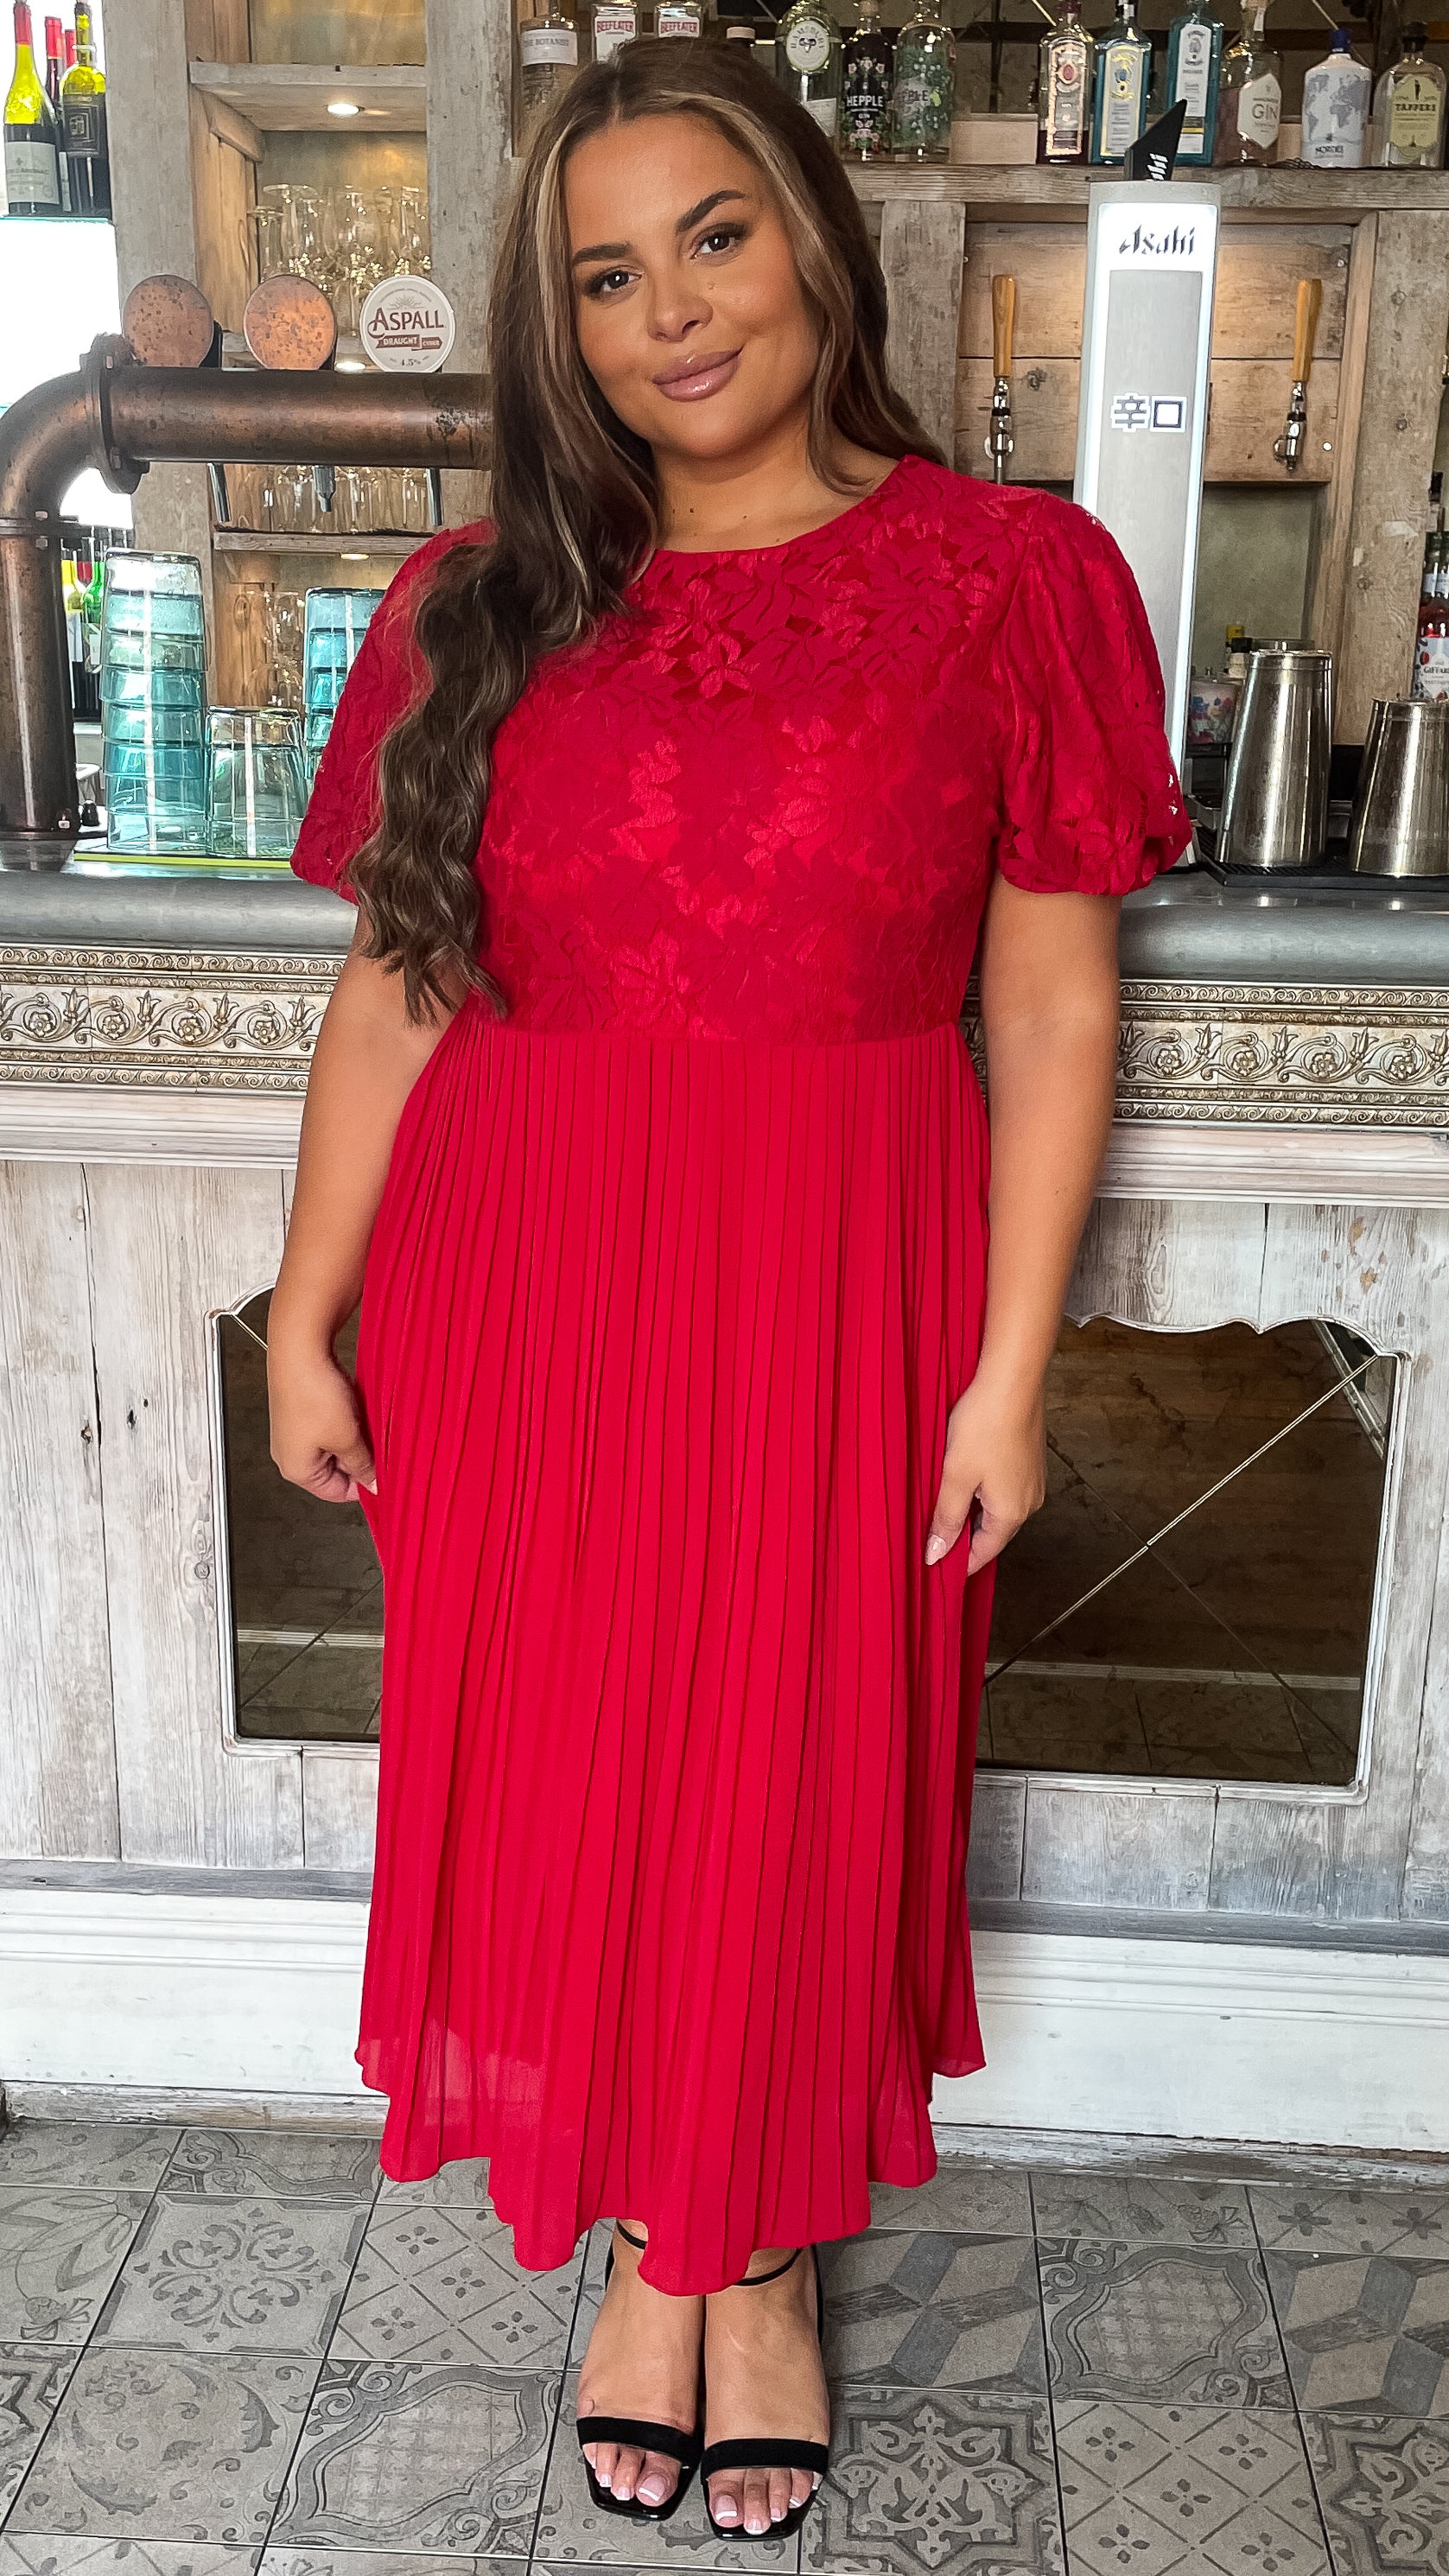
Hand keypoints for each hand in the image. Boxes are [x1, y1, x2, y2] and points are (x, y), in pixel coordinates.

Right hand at [268, 1335, 375, 1504]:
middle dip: (362, 1459)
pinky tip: (359, 1411)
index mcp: (296, 1469)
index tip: (388, 1476)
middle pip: (337, 1470)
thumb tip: (374, 1484)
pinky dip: (349, 1422)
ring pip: (336, 1446)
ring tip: (369, 1425)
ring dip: (357, 1439)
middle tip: (383, 1448)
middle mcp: (291, 1453)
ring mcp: (297, 1432)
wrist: (299, 1350)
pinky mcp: (304, 1411)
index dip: (364, 1486)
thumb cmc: (312, 1395)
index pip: (337, 1493)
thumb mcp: (347, 1439)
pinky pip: (331, 1426)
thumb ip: (362, 1465)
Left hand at [925, 1375, 1046, 1577]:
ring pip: (998, 1507)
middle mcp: (1029, 1501)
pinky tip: (964, 1475)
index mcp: (1012, 1513)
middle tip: (932, 1535)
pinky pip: (1005, 1486)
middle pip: (992, 1531)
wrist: (1012, 1380)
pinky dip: (984, 1489)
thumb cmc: (984, 1425)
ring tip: (943, 1503)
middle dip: (964, 1535)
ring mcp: (1033, 1479)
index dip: (958, 1562)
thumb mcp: (955, 1476)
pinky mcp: (1031, 1459)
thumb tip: (936, 1555)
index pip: (984, 1553)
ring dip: (972, 1509)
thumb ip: (946, 1518)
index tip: (935, 1565)